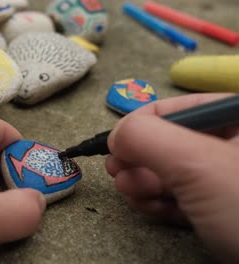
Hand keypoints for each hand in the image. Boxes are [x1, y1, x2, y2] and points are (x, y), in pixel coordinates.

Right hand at [106, 93, 238, 260]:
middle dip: (140, 163)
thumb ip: (149, 139)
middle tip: (123, 180)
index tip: (116, 153)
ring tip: (139, 199)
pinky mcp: (221, 205)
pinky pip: (179, 194)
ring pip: (168, 171)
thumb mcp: (198, 166)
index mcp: (236, 118)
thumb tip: (117, 137)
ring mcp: (226, 176)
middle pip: (166, 142)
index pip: (172, 109)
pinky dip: (160, 203)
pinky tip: (155, 210)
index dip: (137, 128)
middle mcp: (231, 143)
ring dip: (145, 185)